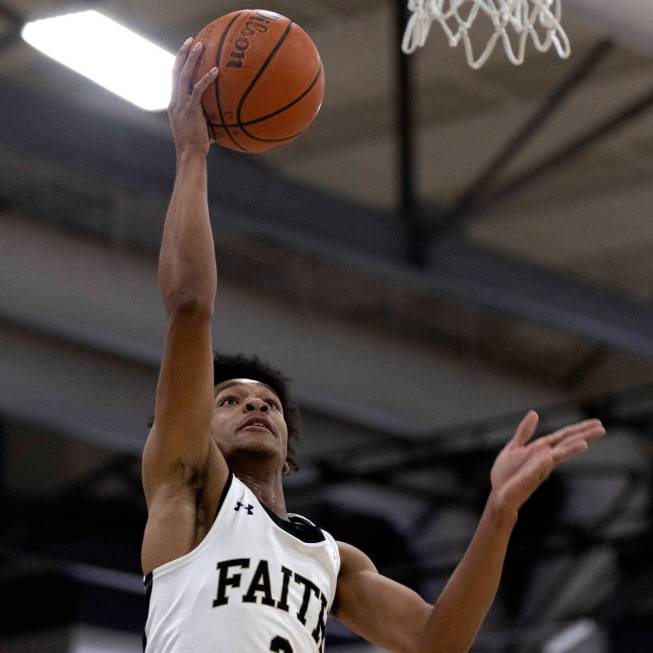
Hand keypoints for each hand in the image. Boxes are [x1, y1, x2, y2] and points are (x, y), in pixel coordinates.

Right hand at [168, 38, 217, 156]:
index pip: (175, 80)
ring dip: (191, 59)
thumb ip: (207, 120)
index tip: (187, 52)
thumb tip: (223, 119)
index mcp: (174, 105)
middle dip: (183, 54)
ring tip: (200, 45)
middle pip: (176, 71)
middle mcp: (175, 102)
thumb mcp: (200, 129)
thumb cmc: (197, 147)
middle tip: (192, 40)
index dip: (180, 64)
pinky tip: (216, 71)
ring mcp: (181, 105)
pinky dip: (206, 79)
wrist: (190, 155)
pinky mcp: (190, 110)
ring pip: (183, 76)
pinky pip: (198, 90)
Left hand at [489, 411, 604, 517]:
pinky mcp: (528, 479)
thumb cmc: (507, 473)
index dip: (580, 429)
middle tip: (602, 429)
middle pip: (566, 444)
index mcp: (541, 449)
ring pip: (556, 457)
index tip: (598, 422)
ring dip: (569, 451)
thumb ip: (525, 431)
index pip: (564, 436)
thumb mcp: (515, 446)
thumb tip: (534, 413)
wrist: (498, 494)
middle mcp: (544, 458)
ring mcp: (538, 469)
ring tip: (584, 444)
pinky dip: (542, 463)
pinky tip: (549, 457)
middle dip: (583, 437)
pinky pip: (536, 470)